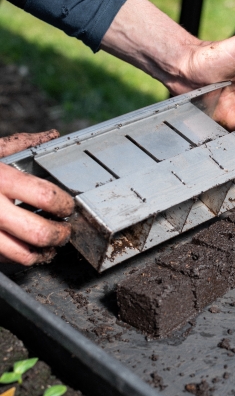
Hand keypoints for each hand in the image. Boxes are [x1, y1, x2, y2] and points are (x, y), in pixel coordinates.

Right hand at [0, 130, 74, 265]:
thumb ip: (19, 144)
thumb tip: (50, 136)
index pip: (47, 196)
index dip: (65, 205)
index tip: (68, 206)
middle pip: (40, 233)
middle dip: (60, 235)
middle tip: (65, 230)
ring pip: (23, 255)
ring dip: (42, 252)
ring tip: (48, 245)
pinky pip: (3, 259)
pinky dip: (18, 257)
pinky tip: (22, 246)